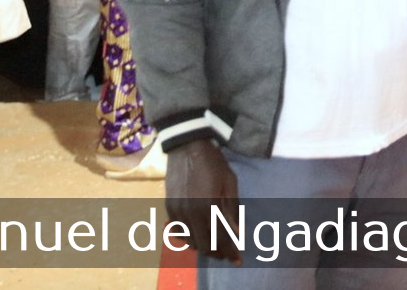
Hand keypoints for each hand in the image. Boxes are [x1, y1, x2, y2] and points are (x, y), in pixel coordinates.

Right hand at [165, 141, 241, 263]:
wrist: (187, 146)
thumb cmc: (214, 163)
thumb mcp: (230, 182)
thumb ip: (232, 209)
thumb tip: (236, 232)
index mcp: (208, 206)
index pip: (220, 239)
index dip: (230, 252)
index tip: (237, 260)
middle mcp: (190, 213)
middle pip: (204, 245)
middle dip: (217, 252)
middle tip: (227, 252)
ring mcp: (177, 211)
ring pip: (190, 241)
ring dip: (204, 246)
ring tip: (215, 244)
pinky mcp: (169, 208)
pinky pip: (179, 232)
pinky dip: (190, 237)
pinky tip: (199, 234)